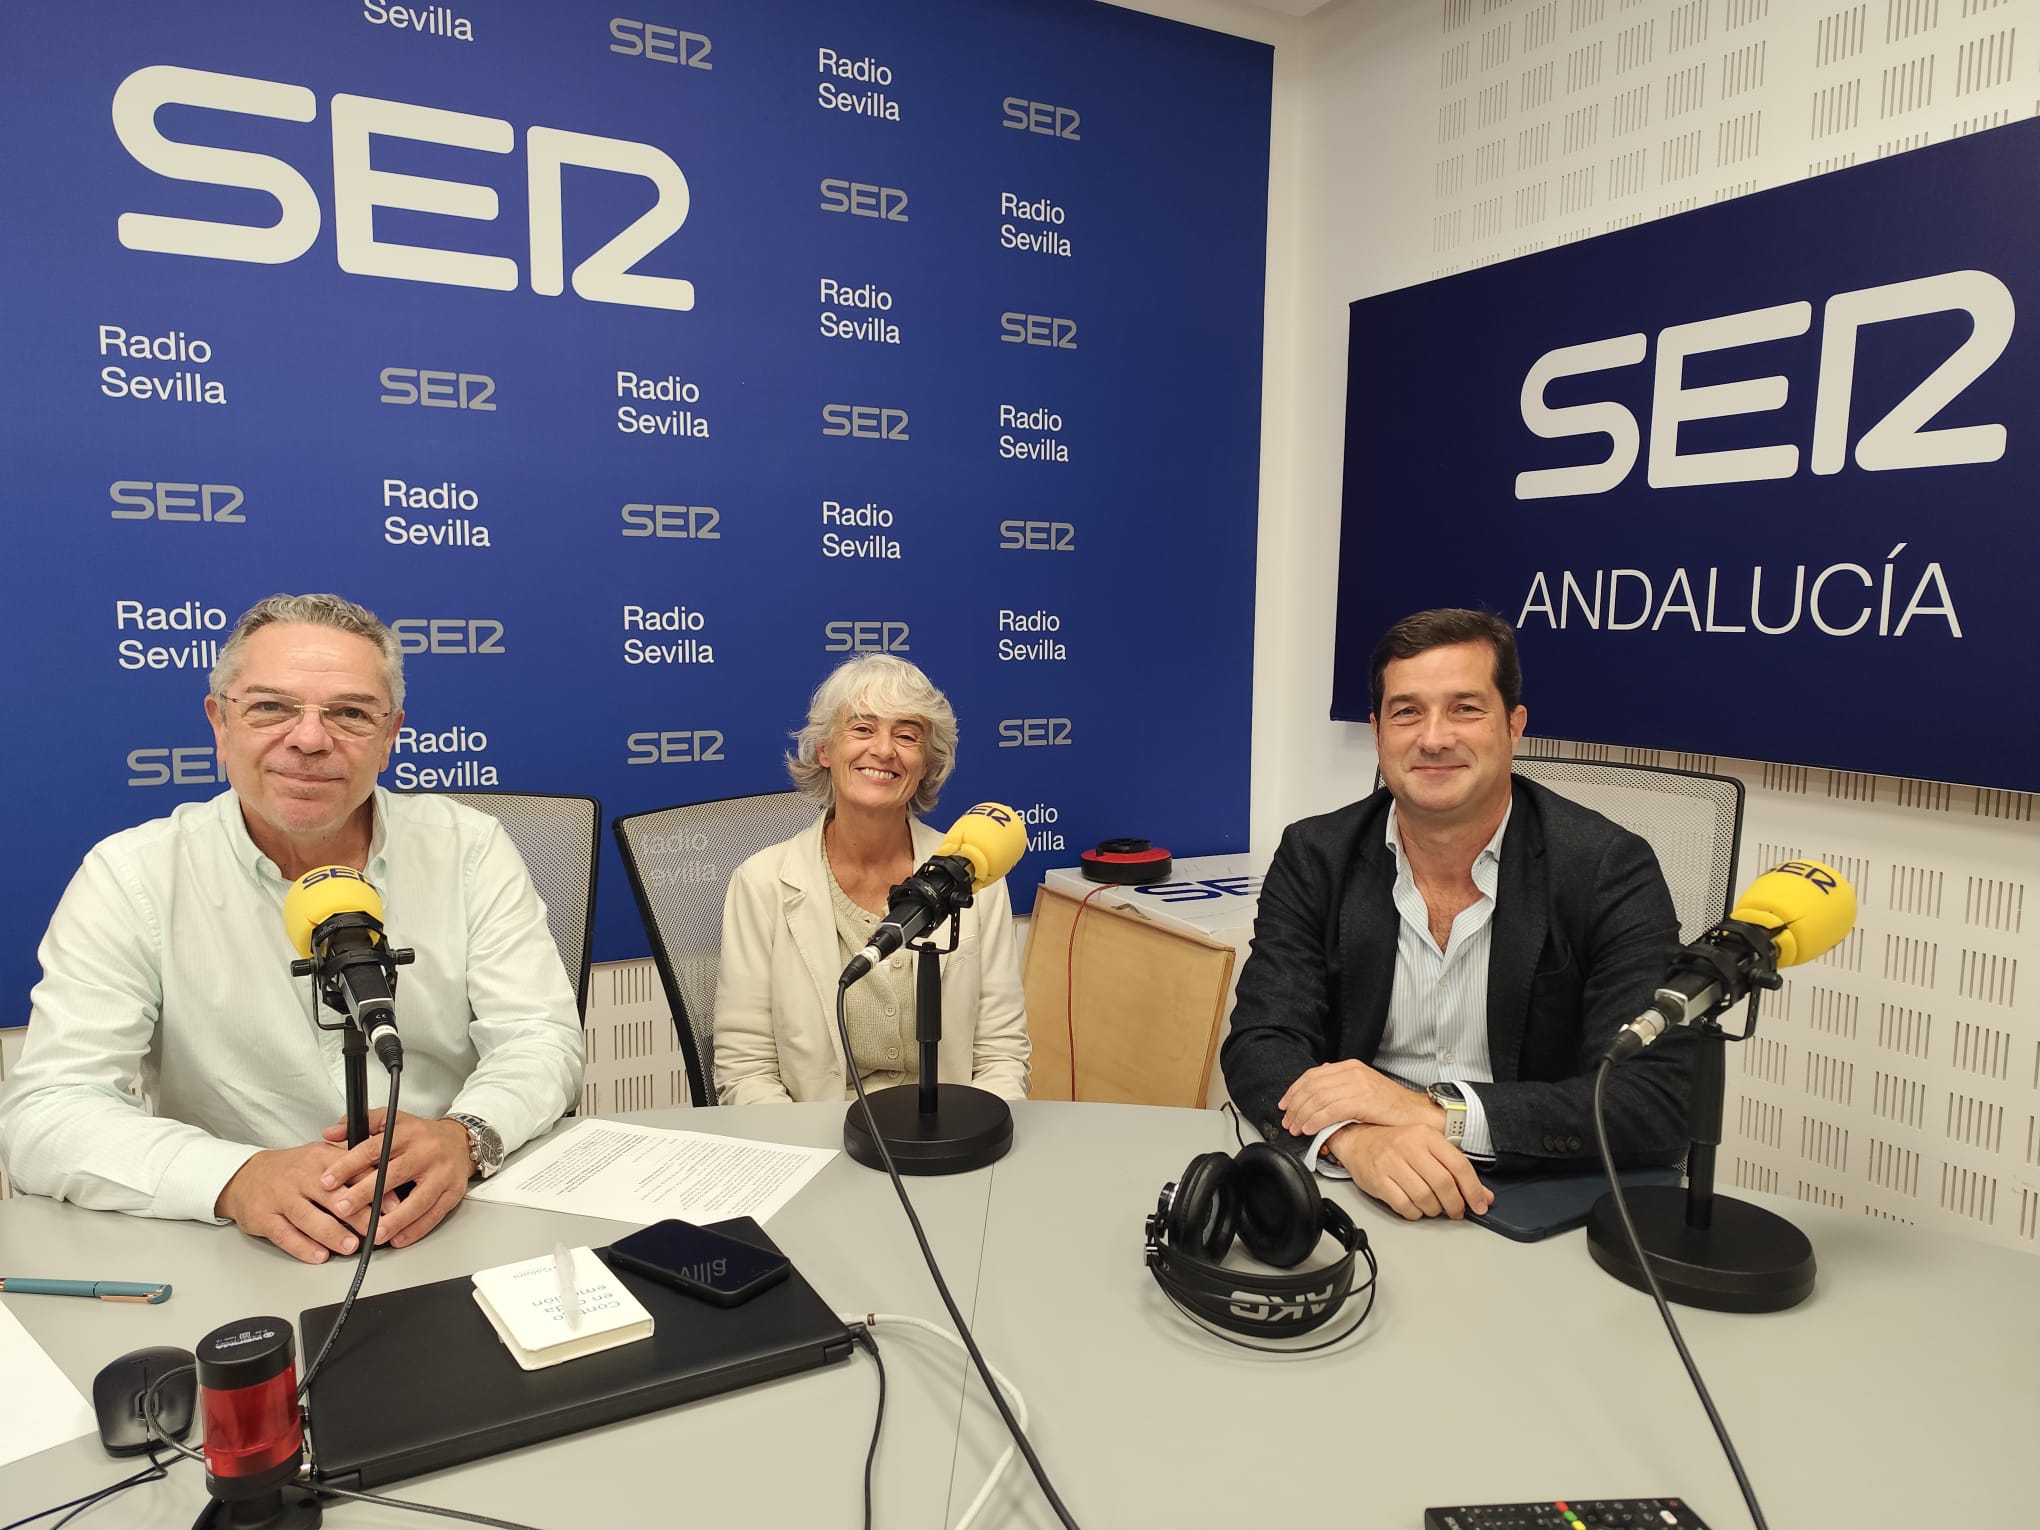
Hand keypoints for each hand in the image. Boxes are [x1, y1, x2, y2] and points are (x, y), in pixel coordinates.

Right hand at [214, 1143, 398, 1263]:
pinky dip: (303, 1247)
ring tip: (351, 1246)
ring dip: (332, 1234)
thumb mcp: (321, 1158)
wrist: (246, 1176)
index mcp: (320, 1158)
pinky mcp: (264, 1218)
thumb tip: (389, 1184)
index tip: (393, 1206)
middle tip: (377, 1229)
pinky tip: (319, 1255)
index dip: (374, 1189)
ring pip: (309, 1217)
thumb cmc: (292, 1170)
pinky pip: (285, 1235)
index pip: (352, 1171)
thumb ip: (352, 1168)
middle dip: (358, 1214)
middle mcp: (300, 1176)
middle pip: (333, 1196)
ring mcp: (281, 1197)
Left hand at [319, 1109, 473, 1248]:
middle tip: (343, 1209)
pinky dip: (416, 1229)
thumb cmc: (422, 1135)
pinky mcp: (454, 1191)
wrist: (462, 1142)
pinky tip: (398, 1238)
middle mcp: (426, 1152)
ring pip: (418, 1199)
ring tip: (374, 1233)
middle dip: (366, 1194)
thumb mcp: (394, 1120)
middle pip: (393, 1174)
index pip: (373, 1149)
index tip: (327, 1181)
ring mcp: (442, 1173)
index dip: (348, 1166)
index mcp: (407, 1133)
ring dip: (395, 1219)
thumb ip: (363, 1124)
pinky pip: (435, 1214)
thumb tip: (330, 1133)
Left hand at [1279, 1059, 1436, 1136]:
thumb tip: (1319, 1086)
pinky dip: (1316, 1120)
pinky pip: (1331, 1110)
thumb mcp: (1364, 1088)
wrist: (1418, 1113)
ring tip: (1296, 1128)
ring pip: (1318, 1098)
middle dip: (1295, 1105)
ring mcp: (1358, 1085)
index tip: (1285, 1105)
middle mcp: (1352, 1072)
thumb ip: (1341, 1085)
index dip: (1294, 1091)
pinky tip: (1310, 1129)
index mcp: (1349, 1067)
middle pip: (1311, 1086)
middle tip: (1288, 1121)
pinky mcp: (1363, 1100)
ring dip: (1303, 1115)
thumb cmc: (1392, 1106)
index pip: (1312, 1076)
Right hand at [1329, 1122, 1492, 1220]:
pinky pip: (1404, 1205)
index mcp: (1426, 1135)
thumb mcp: (1428, 1147)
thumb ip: (1455, 1169)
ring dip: (1434, 1210)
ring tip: (1434, 1208)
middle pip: (1443, 1184)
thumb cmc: (1395, 1144)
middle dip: (1455, 1204)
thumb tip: (1483, 1195)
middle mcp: (1409, 1146)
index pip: (1459, 1166)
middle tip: (1456, 1212)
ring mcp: (1392, 1163)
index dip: (1474, 1190)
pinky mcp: (1378, 1179)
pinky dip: (1415, 1213)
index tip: (1480, 1205)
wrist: (1357, 1139)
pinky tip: (1416, 1208)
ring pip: (1425, 1197)